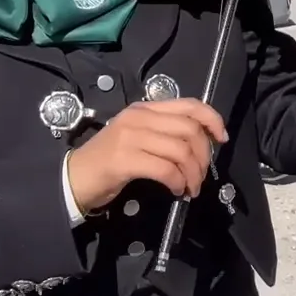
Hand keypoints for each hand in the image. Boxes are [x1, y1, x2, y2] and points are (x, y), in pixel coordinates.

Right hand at [65, 99, 229, 212]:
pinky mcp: (124, 159)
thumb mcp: (139, 138)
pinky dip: (178, 182)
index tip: (221, 138)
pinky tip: (176, 190)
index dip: (212, 119)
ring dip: (193, 174)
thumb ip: (165, 134)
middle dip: (203, 156)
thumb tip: (201, 145)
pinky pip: (166, 169)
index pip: (189, 105)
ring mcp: (130, 137)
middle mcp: (139, 117)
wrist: (73, 178)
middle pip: (189, 130)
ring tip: (190, 188)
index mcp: (145, 109)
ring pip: (181, 150)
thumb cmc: (109, 161)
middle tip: (201, 177)